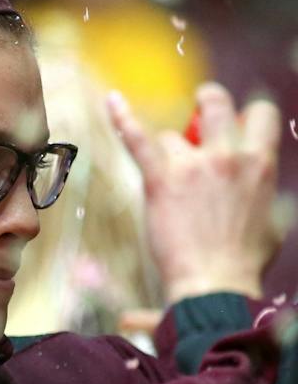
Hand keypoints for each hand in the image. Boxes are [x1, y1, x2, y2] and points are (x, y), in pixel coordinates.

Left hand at [110, 83, 283, 302]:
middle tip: (198, 107)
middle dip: (207, 100)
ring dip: (168, 149)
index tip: (236, 120)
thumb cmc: (244, 261)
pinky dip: (122, 118)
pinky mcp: (160, 179)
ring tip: (167, 171)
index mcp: (260, 165)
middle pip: (216, 102)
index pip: (261, 114)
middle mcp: (228, 156)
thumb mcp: (271, 221)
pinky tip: (112, 100)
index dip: (247, 113)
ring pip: (172, 133)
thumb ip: (261, 193)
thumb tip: (257, 186)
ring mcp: (192, 166)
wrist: (215, 283)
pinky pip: (137, 139)